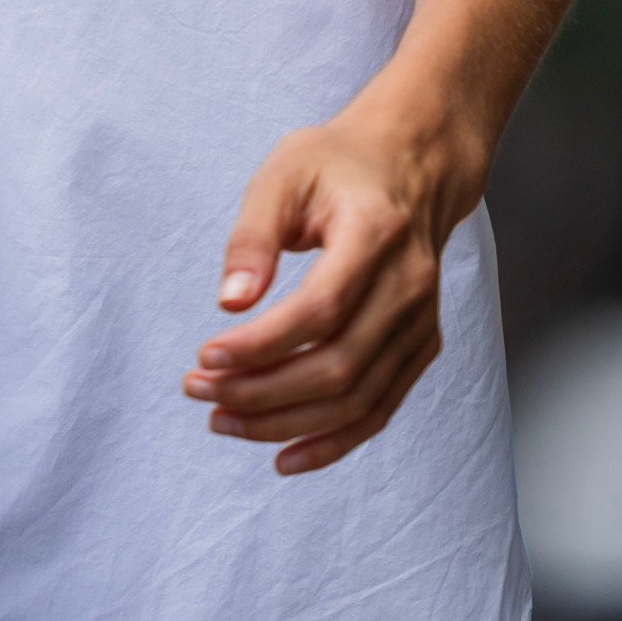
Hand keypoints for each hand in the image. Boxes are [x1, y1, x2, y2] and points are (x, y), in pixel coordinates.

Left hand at [181, 90, 480, 475]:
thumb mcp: (283, 173)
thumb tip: (229, 303)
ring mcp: (420, 321)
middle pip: (338, 366)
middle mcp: (409, 285)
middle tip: (200, 391)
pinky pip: (379, 409)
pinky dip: (333, 442)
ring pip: (357, 400)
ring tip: (222, 420)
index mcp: (375, 233)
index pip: (320, 310)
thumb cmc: (338, 164)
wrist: (410, 164)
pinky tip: (284, 455)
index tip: (205, 355)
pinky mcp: (421, 345)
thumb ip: (253, 235)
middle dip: (261, 392)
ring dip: (286, 423)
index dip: (261, 344)